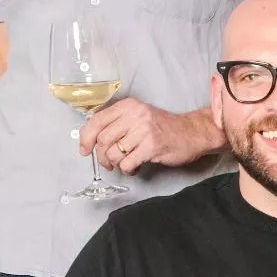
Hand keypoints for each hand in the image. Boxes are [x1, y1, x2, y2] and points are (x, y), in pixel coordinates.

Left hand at [80, 99, 213, 174]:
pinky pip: (127, 163)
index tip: (84, 149)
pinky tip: (134, 167)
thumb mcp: (137, 116)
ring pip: (113, 153)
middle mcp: (135, 115)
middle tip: (108, 162)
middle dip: (101, 156)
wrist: (192, 133)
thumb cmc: (162, 127)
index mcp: (128, 106)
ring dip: (115, 164)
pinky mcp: (152, 147)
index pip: (96, 121)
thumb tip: (89, 139)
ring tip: (125, 163)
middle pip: (102, 140)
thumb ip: (115, 123)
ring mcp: (144, 131)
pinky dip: (128, 169)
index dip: (86, 138)